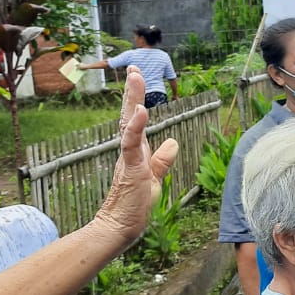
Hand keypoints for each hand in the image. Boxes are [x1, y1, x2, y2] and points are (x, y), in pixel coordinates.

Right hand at [94, 67, 179, 242]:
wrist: (121, 227)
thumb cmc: (135, 204)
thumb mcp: (154, 177)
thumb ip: (163, 160)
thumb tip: (172, 141)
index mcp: (136, 151)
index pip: (134, 119)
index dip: (136, 98)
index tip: (136, 75)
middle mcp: (130, 151)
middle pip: (128, 115)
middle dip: (132, 91)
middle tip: (133, 67)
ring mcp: (130, 159)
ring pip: (128, 124)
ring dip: (132, 100)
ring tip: (135, 78)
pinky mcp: (132, 169)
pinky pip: (131, 145)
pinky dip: (135, 128)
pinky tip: (140, 112)